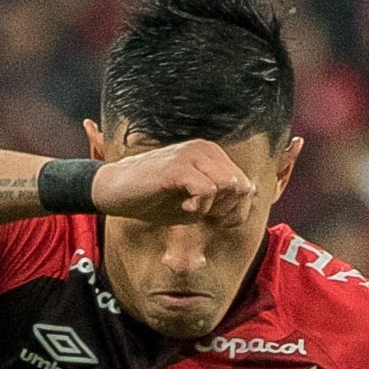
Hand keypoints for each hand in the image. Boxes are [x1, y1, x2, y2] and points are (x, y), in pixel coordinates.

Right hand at [89, 139, 258, 225]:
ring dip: (215, 208)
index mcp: (212, 155)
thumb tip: (252, 195)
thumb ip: (224, 202)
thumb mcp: (198, 204)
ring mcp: (191, 154)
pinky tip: (185, 208)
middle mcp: (205, 149)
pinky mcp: (177, 167)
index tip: (214, 219)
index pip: (247, 187)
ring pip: (228, 185)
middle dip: (227, 211)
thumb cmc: (157, 200)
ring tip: (193, 210)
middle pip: (241, 187)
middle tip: (204, 216)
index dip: (235, 211)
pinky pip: (208, 190)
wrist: (117, 193)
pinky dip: (201, 207)